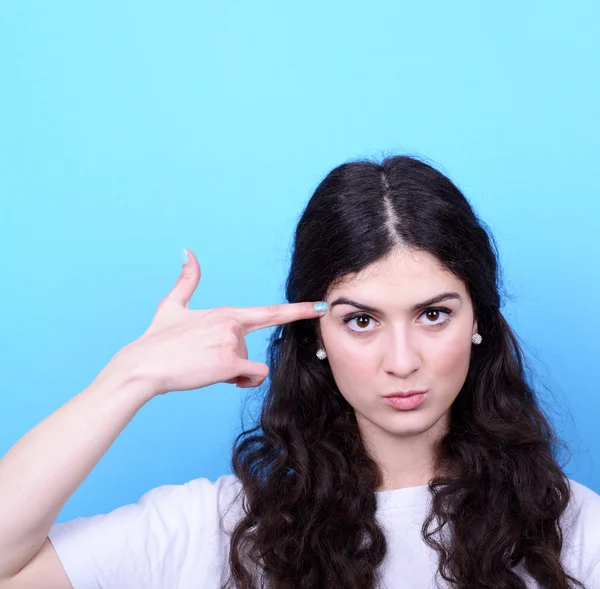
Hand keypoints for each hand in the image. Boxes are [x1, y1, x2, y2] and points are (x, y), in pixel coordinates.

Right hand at [106, 249, 326, 399]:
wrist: (141, 366)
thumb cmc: (157, 339)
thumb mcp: (171, 305)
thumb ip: (186, 280)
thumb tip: (186, 251)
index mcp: (226, 313)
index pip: (271, 312)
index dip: (299, 310)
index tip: (321, 307)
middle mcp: (233, 324)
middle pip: (251, 350)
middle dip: (234, 360)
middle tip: (205, 359)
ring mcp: (232, 343)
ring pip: (250, 365)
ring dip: (233, 372)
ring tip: (204, 367)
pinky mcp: (228, 362)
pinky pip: (253, 374)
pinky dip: (243, 380)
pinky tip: (223, 377)